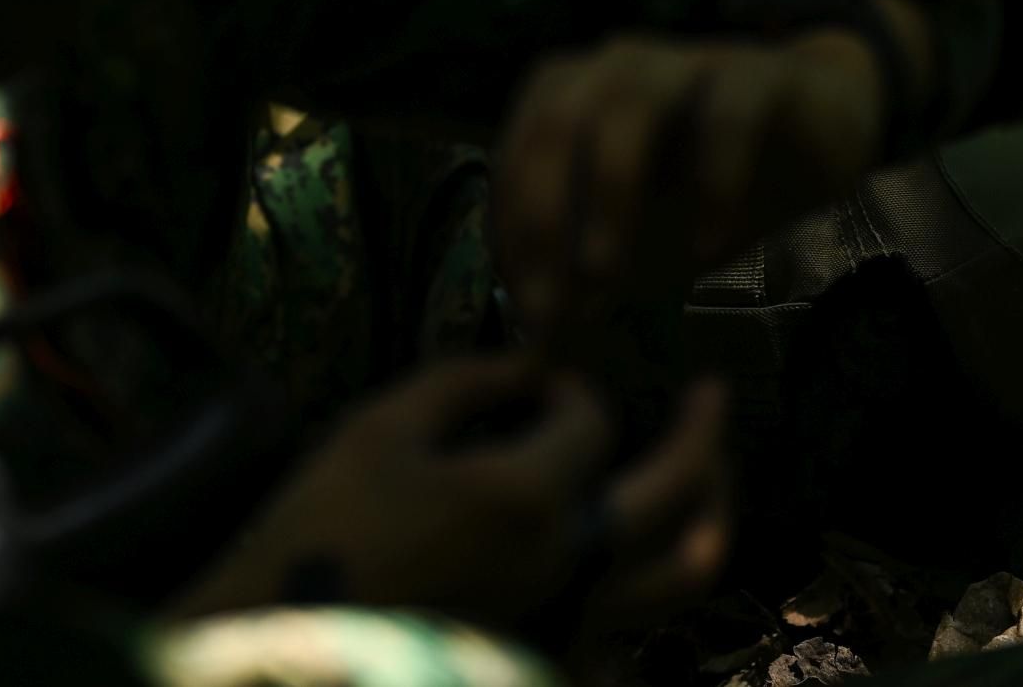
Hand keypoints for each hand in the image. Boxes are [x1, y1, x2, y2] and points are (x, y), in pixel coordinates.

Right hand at [175, 355, 732, 644]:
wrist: (305, 644)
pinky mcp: (558, 657)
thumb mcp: (379, 429)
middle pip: (674, 491)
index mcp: (530, 495)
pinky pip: (639, 627)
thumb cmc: (326, 527)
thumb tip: (527, 366)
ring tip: (718, 483)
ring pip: (683, 575)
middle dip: (701, 435)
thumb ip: (462, 381)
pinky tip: (648, 562)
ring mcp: (574, 621)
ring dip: (712, 517)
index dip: (571, 386)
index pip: (590, 419)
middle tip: (715, 396)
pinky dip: (660, 588)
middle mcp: (574, 560)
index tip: (541, 377)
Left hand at [493, 20, 897, 348]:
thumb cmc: (701, 181)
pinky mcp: (756, 72)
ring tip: (608, 275)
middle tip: (551, 304)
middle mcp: (612, 65)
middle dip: (543, 218)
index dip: (512, 237)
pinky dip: (712, 182)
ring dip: (608, 193)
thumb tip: (537, 348)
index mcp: (566, 94)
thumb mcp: (639, 240)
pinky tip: (709, 247)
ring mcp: (683, 60)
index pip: (516, 161)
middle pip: (554, 125)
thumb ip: (586, 277)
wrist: (816, 130)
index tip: (528, 314)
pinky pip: (726, 116)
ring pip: (628, 108)